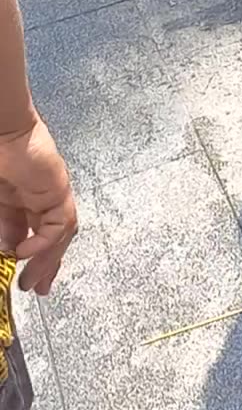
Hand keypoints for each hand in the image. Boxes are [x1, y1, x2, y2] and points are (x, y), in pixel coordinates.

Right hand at [0, 119, 76, 294]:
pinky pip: (58, 224)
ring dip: (48, 260)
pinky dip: (45, 241)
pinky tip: (26, 252)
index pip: (25, 235)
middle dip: (44, 265)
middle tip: (38, 288)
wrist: (0, 130)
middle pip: (49, 238)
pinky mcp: (57, 190)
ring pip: (59, 235)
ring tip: (35, 282)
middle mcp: (35, 199)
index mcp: (14, 200)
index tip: (22, 280)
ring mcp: (49, 194)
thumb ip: (2, 225)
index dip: (27, 258)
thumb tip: (6, 251)